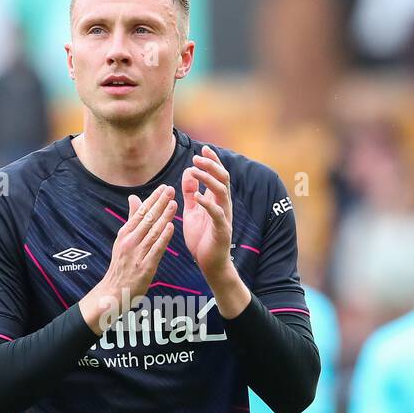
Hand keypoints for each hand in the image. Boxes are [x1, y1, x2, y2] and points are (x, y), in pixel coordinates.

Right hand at [78, 184, 176, 333]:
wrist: (114, 291)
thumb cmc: (121, 265)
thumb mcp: (123, 239)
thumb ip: (131, 219)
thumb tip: (133, 198)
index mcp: (125, 234)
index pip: (140, 212)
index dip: (153, 199)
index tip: (163, 187)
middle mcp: (130, 241)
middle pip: (147, 219)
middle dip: (159, 203)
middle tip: (170, 189)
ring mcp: (137, 254)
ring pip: (152, 232)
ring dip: (164, 217)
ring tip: (174, 203)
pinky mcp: (145, 266)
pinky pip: (155, 249)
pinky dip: (163, 237)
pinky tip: (171, 227)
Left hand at [181, 146, 233, 283]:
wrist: (209, 264)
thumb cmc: (201, 238)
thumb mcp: (192, 211)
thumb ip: (191, 193)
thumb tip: (189, 172)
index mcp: (216, 200)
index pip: (217, 175)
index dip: (212, 161)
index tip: (203, 148)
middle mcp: (223, 205)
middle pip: (223, 178)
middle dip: (211, 165)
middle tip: (197, 157)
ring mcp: (224, 216)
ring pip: (222, 191)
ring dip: (209, 179)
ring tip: (195, 170)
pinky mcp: (222, 230)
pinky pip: (217, 213)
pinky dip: (207, 203)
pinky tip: (196, 197)